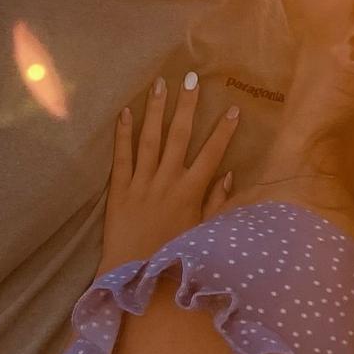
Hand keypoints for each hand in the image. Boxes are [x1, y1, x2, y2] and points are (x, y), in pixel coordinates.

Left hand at [100, 73, 239, 273]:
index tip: (234, 108)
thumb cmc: (171, 258)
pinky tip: (126, 112)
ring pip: (151, 139)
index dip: (224, 131)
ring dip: (156, 110)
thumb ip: (216, 204)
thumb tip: (228, 175)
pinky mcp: (119, 190)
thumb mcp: (202, 234)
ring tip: (160, 84)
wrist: (132, 276)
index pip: (211, 154)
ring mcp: (142, 183)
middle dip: (188, 106)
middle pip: (180, 137)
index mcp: (191, 193)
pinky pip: (121, 157)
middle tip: (192, 78)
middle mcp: (167, 182)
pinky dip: (123, 134)